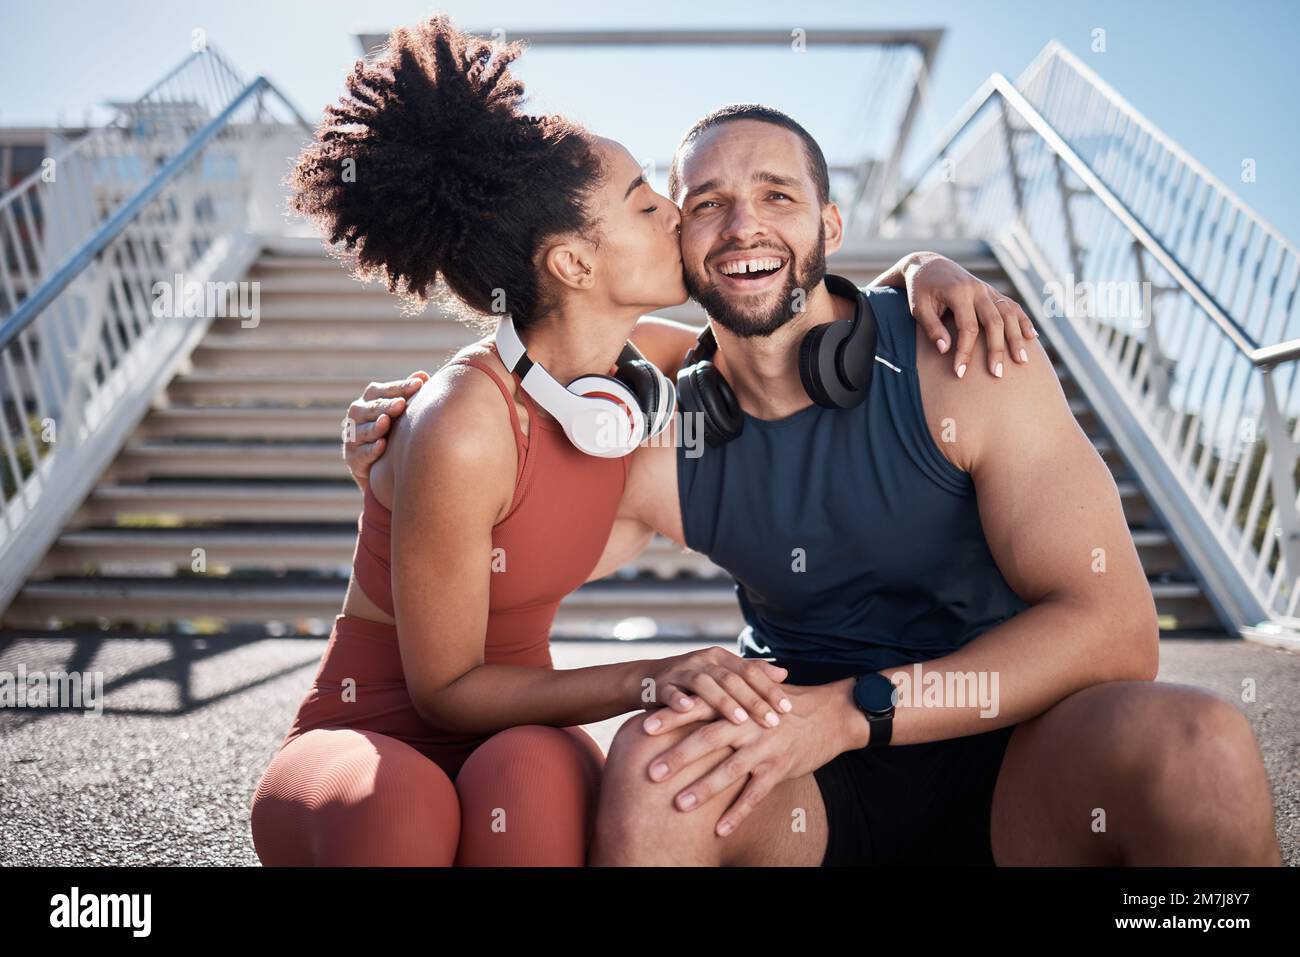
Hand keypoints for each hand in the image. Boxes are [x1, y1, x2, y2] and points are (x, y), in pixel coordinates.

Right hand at [343, 372, 428, 490]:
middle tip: (401, 404)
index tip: (419, 384)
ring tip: (386, 422)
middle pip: (371, 409)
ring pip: (363, 431)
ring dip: (375, 427)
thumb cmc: (392, 431)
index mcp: (369, 401)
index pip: (382, 391)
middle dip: (386, 406)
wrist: (379, 466)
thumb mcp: (399, 412)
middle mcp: (357, 416)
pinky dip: (371, 450)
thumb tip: (422, 375)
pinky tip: (382, 446)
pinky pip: (361, 454)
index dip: (400, 387)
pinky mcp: (353, 459)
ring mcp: (353, 437)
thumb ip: (407, 393)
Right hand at [637, 647, 792, 729]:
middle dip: (753, 700)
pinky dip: (679, 701)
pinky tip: (689, 710)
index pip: (750, 671)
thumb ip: (750, 672)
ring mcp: (680, 671)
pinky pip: (670, 692)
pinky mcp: (659, 685)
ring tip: (740, 720)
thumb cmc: (693, 682)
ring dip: (722, 702)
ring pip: (704, 684)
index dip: (769, 689)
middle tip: (772, 721)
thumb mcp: (721, 674)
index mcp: (720, 657)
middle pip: (732, 679)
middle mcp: (702, 661)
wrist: (647, 680)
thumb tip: (784, 673)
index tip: (788, 708)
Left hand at [645, 681, 851, 835]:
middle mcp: (749, 723)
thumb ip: (723, 696)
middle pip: (708, 739)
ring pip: (730, 770)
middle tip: (650, 771)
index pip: (699, 708)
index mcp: (738, 703)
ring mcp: (766, 747)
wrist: (831, 714)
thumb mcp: (755, 693)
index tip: (643, 727)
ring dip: (703, 789)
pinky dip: (737, 813)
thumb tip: (684, 697)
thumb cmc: (784, 704)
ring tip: (679, 804)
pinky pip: (756, 794)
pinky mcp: (781, 768)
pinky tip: (718, 830)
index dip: (671, 716)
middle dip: (678, 756)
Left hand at [903, 252, 1036, 378]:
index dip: (965, 352)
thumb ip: (932, 328)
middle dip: (997, 349)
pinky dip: (1023, 321)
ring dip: (1017, 337)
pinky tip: (1031, 337)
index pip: (967, 327)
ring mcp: (988, 290)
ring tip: (1022, 360)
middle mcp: (978, 290)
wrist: (929, 265)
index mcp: (958, 293)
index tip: (960, 373)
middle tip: (997, 374)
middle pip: (994, 322)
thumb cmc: (921, 290)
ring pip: (1009, 313)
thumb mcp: (919, 308)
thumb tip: (945, 350)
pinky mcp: (992, 292)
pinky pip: (1013, 306)